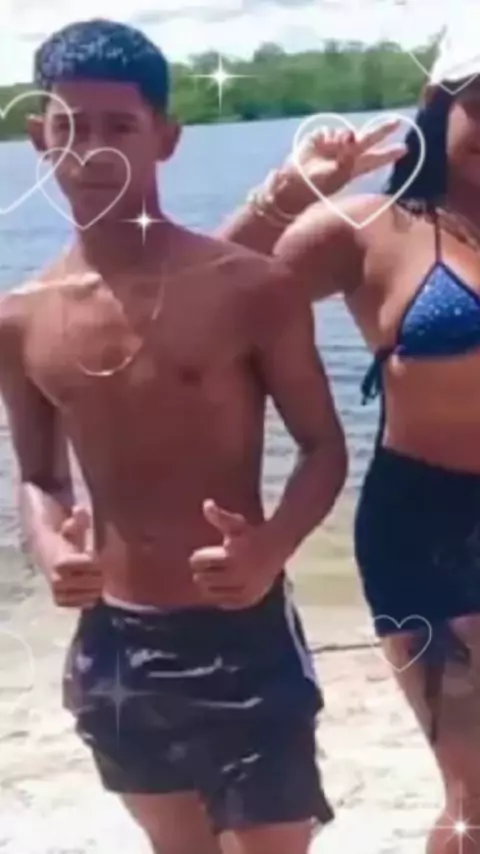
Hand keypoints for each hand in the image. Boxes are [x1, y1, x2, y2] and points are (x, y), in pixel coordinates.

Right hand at [50, 505, 101, 608]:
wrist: (46, 554)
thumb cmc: (64, 538)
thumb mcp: (71, 526)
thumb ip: (78, 520)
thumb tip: (79, 510)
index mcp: (60, 562)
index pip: (91, 565)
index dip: (98, 560)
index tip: (97, 555)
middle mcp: (57, 581)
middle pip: (95, 582)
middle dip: (100, 574)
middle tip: (100, 567)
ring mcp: (58, 593)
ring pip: (92, 595)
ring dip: (97, 585)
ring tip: (96, 576)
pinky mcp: (61, 602)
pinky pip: (85, 603)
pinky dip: (91, 596)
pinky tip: (90, 587)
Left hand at [189, 500, 282, 609]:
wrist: (277, 547)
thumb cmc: (251, 534)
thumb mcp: (236, 524)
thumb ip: (220, 516)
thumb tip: (206, 504)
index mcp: (232, 556)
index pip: (198, 561)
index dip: (198, 557)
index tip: (205, 554)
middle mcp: (238, 575)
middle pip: (201, 579)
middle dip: (202, 571)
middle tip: (211, 565)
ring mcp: (245, 589)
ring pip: (210, 592)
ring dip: (209, 584)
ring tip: (217, 574)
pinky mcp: (249, 599)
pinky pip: (224, 603)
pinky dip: (222, 595)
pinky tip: (227, 584)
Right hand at [278, 118, 406, 211]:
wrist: (294, 182)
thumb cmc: (317, 185)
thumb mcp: (336, 174)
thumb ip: (347, 154)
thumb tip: (353, 134)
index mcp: (354, 168)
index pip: (375, 159)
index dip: (388, 154)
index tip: (404, 149)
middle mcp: (347, 155)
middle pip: (368, 140)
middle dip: (381, 131)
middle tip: (396, 122)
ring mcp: (335, 145)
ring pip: (347, 133)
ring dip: (344, 138)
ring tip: (336, 148)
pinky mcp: (321, 138)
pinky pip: (330, 131)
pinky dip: (329, 136)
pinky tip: (321, 145)